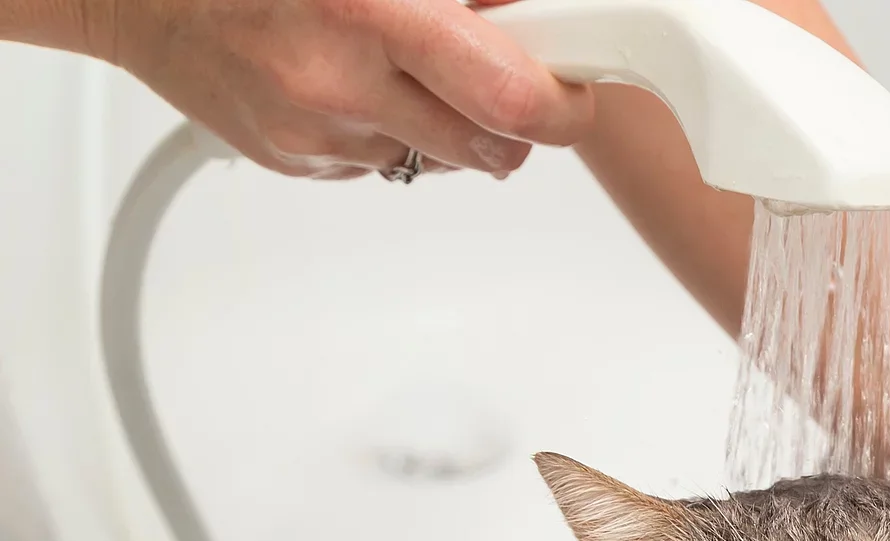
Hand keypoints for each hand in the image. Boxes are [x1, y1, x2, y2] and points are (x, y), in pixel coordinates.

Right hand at [84, 0, 593, 177]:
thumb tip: (529, 10)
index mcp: (370, 12)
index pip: (516, 99)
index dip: (566, 98)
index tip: (576, 76)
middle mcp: (343, 84)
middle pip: (496, 148)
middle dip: (521, 116)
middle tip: (507, 69)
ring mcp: (317, 132)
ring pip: (445, 160)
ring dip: (455, 120)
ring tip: (412, 59)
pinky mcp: (296, 160)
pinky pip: (386, 159)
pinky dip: (394, 125)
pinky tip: (355, 75)